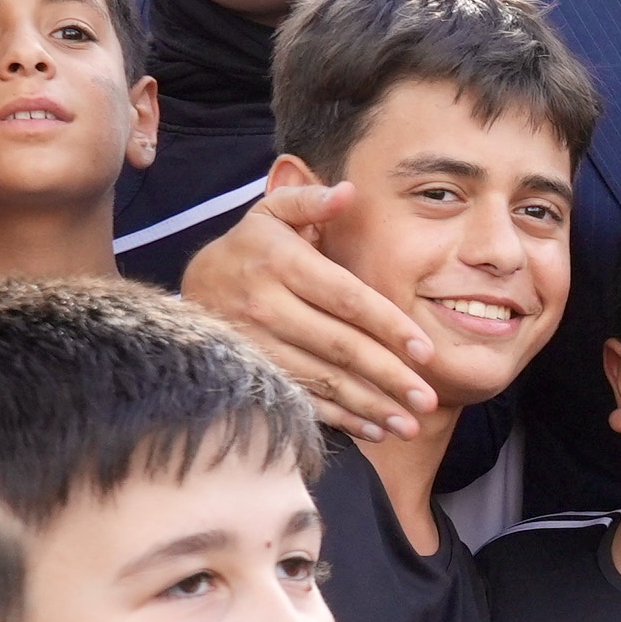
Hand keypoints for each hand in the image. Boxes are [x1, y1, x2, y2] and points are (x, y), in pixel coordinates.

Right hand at [182, 183, 441, 440]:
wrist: (191, 287)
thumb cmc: (248, 247)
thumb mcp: (271, 213)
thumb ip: (309, 200)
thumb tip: (349, 192)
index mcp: (281, 263)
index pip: (347, 298)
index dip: (388, 325)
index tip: (425, 350)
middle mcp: (266, 306)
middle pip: (340, 346)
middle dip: (388, 376)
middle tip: (428, 399)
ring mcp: (257, 345)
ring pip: (323, 380)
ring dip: (370, 406)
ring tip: (410, 425)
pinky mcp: (253, 372)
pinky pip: (301, 400)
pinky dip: (338, 419)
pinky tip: (373, 429)